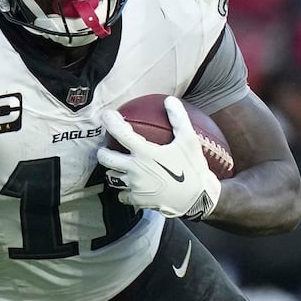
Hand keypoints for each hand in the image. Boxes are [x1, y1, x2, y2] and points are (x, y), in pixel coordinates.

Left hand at [96, 97, 220, 219]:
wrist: (198, 199)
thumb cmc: (193, 168)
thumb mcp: (189, 140)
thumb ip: (178, 118)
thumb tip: (170, 100)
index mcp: (145, 152)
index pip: (120, 133)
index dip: (110, 122)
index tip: (107, 116)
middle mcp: (135, 169)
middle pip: (106, 158)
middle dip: (103, 151)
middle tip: (106, 148)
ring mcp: (135, 186)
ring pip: (112, 178)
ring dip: (113, 172)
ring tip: (118, 168)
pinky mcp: (138, 200)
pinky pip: (123, 196)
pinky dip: (124, 191)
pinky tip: (130, 188)